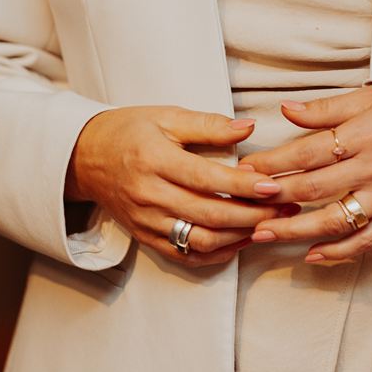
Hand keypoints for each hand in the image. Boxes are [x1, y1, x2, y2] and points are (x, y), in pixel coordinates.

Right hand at [65, 106, 300, 267]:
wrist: (84, 157)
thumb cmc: (130, 131)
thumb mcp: (166, 116)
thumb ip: (209, 125)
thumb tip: (248, 127)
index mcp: (155, 160)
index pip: (206, 178)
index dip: (242, 185)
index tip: (275, 185)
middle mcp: (149, 195)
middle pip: (208, 214)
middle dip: (252, 214)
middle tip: (286, 207)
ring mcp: (147, 221)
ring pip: (199, 240)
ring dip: (240, 236)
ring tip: (272, 223)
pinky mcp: (146, 238)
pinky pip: (185, 255)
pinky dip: (217, 252)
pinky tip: (243, 240)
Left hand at [238, 83, 371, 263]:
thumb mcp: (368, 99)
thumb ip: (324, 109)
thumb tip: (284, 110)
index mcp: (365, 134)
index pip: (309, 152)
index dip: (275, 163)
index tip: (247, 170)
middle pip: (315, 188)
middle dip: (274, 197)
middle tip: (242, 204)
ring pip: (336, 220)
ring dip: (295, 231)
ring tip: (262, 234)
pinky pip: (366, 241)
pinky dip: (337, 252)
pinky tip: (310, 255)